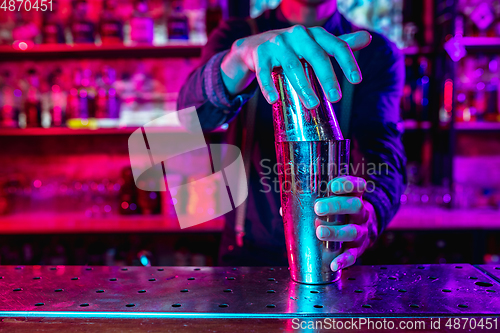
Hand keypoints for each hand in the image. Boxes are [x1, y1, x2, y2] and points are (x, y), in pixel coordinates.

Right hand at [221, 25, 371, 107]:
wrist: (253, 46)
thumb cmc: (291, 48)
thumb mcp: (315, 44)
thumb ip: (338, 43)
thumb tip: (367, 38)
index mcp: (314, 34)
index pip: (336, 45)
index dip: (347, 62)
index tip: (356, 80)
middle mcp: (297, 35)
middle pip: (316, 56)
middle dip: (327, 78)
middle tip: (336, 99)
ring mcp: (277, 43)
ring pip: (292, 66)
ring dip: (303, 86)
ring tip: (312, 104)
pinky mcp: (259, 53)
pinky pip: (264, 71)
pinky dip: (268, 86)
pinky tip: (273, 99)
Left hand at [314, 176, 377, 271]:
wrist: (365, 229)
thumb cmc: (341, 212)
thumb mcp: (333, 202)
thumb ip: (310, 203)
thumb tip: (284, 211)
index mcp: (354, 197)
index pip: (356, 186)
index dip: (347, 184)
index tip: (333, 186)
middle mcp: (361, 213)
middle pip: (354, 206)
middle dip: (336, 206)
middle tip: (318, 208)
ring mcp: (361, 231)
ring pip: (353, 231)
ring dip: (336, 232)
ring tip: (320, 232)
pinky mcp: (358, 249)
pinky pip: (353, 255)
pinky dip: (343, 260)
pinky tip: (333, 263)